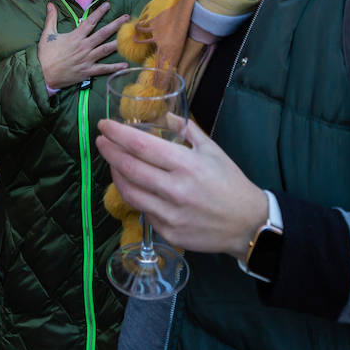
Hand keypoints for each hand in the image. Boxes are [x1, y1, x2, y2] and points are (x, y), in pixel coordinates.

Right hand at [37, 3, 128, 89]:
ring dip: (118, 43)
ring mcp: (87, 59)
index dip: (99, 12)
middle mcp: (84, 46)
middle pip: (103, 33)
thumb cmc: (45, 55)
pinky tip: (125, 65)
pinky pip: (104, 69)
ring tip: (129, 38)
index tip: (108, 5)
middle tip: (126, 18)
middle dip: (116, 24)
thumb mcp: (47, 34)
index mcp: (75, 37)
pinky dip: (114, 67)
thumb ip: (51, 18)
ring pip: (106, 49)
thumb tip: (50, 3)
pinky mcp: (88, 71)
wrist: (43, 74)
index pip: (90, 21)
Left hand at [96, 117, 266, 258]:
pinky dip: (136, 196)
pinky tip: (135, 186)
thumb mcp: (212, 150)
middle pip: (129, 168)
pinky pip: (143, 211)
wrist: (248, 223)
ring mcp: (169, 214)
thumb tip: (165, 117)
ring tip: (113, 162)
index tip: (103, 125)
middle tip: (100, 141)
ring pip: (129, 192)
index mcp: (186, 165)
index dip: (117, 134)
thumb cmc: (231, 183)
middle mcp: (174, 190)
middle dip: (109, 151)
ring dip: (116, 174)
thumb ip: (187, 130)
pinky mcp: (168, 233)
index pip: (141, 146)